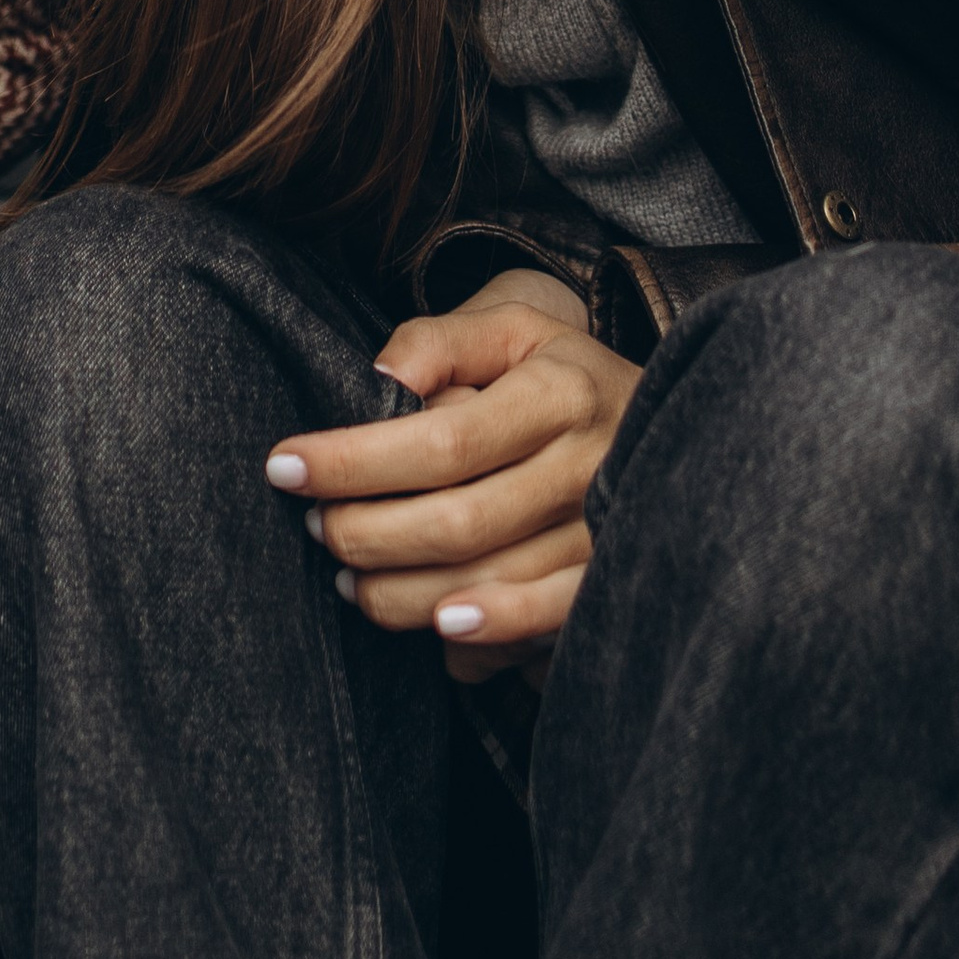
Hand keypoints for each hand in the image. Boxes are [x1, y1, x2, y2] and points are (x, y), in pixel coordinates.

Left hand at [268, 277, 640, 682]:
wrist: (674, 417)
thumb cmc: (561, 371)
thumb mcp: (511, 326)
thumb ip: (437, 341)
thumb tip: (378, 381)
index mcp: (559, 392)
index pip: (440, 440)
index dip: (354, 461)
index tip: (283, 466)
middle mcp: (590, 465)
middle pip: (457, 521)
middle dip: (365, 531)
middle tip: (313, 526)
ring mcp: (608, 532)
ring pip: (488, 581)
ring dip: (401, 592)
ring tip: (347, 576)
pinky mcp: (615, 580)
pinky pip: (549, 622)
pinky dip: (491, 632)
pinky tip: (438, 629)